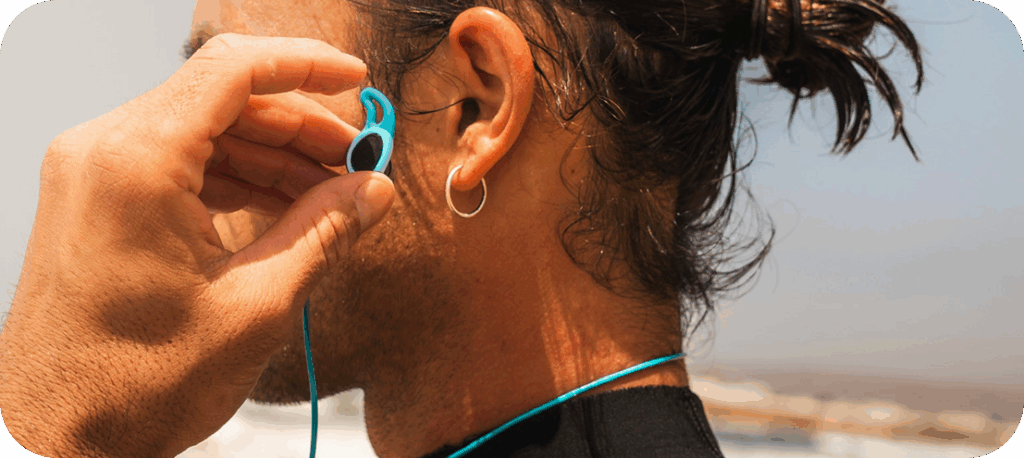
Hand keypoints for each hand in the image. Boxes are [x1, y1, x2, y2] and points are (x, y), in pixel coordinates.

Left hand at [0, 33, 393, 457]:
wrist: (61, 438)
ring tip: (331, 191)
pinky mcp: (96, 199)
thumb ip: (323, 232)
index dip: (304, 65)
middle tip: (357, 159)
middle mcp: (104, 152)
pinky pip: (178, 163)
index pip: (231, 71)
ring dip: (272, 153)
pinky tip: (284, 207)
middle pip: (221, 100)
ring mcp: (94, 173)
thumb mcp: (255, 307)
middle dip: (299, 124)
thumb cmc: (137, 385)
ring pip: (202, 130)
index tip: (354, 79)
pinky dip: (235, 176)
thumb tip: (373, 191)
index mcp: (137, 164)